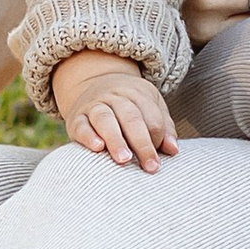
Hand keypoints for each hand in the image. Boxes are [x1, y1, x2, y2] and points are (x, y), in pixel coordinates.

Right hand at [55, 50, 179, 172]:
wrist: (92, 82)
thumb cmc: (128, 104)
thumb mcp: (150, 106)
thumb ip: (163, 127)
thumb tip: (173, 150)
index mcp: (137, 93)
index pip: (151, 116)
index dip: (157, 138)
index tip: (158, 161)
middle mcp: (115, 96)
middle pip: (131, 118)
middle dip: (142, 143)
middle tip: (150, 166)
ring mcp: (94, 105)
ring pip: (105, 119)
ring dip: (116, 139)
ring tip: (124, 159)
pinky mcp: (76, 118)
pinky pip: (81, 125)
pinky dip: (89, 136)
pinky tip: (98, 147)